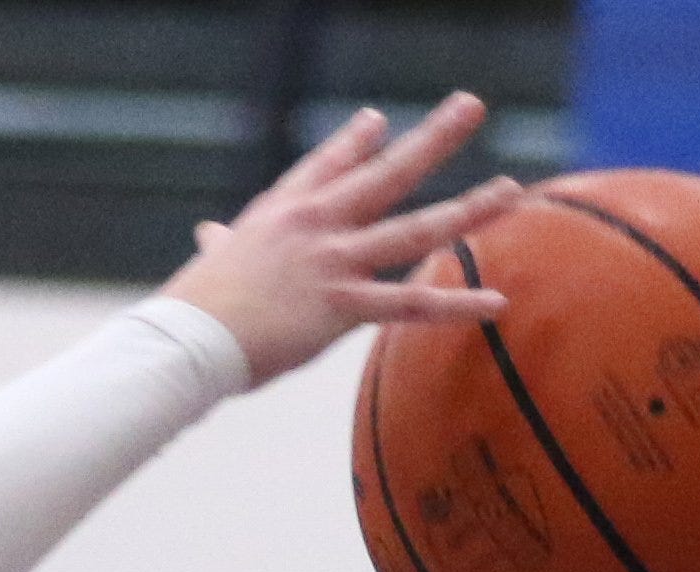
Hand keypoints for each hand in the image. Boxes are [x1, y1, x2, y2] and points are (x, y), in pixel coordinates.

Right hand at [161, 101, 520, 381]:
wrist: (187, 338)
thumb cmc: (194, 307)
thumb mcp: (213, 262)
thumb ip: (222, 244)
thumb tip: (209, 235)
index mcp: (283, 210)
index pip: (328, 163)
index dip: (356, 141)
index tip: (379, 122)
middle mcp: (317, 223)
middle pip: (388, 173)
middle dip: (434, 138)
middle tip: (471, 105)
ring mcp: (335, 261)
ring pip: (416, 228)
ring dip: (468, 208)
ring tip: (511, 189)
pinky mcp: (342, 305)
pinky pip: (411, 305)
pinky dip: (456, 305)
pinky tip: (496, 302)